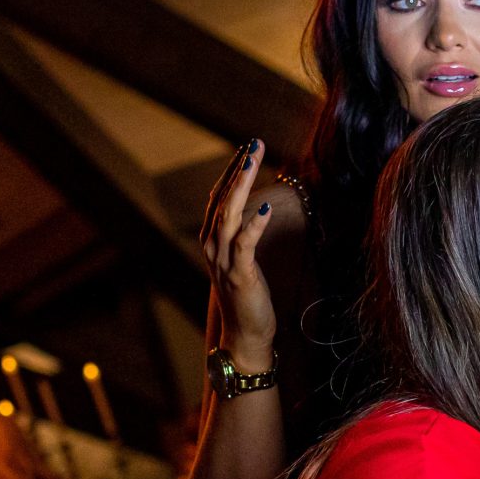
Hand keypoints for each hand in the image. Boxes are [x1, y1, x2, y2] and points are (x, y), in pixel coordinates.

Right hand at [200, 140, 278, 367]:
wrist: (244, 335)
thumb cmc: (247, 297)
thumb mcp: (242, 260)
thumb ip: (241, 234)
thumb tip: (255, 208)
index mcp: (212, 240)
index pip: (219, 196)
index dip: (232, 170)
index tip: (248, 147)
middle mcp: (213, 246)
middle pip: (222, 198)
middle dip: (239, 169)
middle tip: (254, 143)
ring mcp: (224, 260)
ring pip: (229, 214)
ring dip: (242, 186)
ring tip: (255, 162)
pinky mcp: (239, 275)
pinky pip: (244, 244)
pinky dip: (254, 224)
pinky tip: (266, 207)